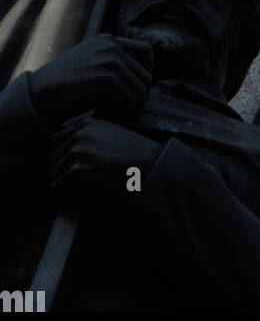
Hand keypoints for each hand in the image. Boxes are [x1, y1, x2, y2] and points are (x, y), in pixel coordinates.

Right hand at [29, 34, 152, 126]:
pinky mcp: (108, 81)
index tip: (140, 88)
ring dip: (135, 106)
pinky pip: (131, 100)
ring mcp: (111, 62)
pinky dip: (128, 113)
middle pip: (146, 73)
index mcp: (109, 40)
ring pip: (141, 89)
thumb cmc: (62, 83)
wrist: (40, 93)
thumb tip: (135, 76)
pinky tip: (116, 118)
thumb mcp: (89, 62)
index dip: (148, 71)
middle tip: (131, 109)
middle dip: (142, 94)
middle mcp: (113, 47)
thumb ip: (110, 61)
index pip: (145, 50)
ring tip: (122, 115)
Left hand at [45, 115, 160, 207]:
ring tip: (75, 191)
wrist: (148, 167)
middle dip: (57, 173)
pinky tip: (76, 196)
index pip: (55, 140)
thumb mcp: (110, 135)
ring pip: (50, 174)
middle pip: (50, 159)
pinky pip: (55, 187)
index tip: (70, 168)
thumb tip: (69, 153)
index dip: (61, 157)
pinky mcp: (78, 170)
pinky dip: (62, 195)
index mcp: (85, 124)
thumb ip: (89, 138)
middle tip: (71, 185)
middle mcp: (78, 134)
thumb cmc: (133, 155)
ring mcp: (77, 151)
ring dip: (59, 185)